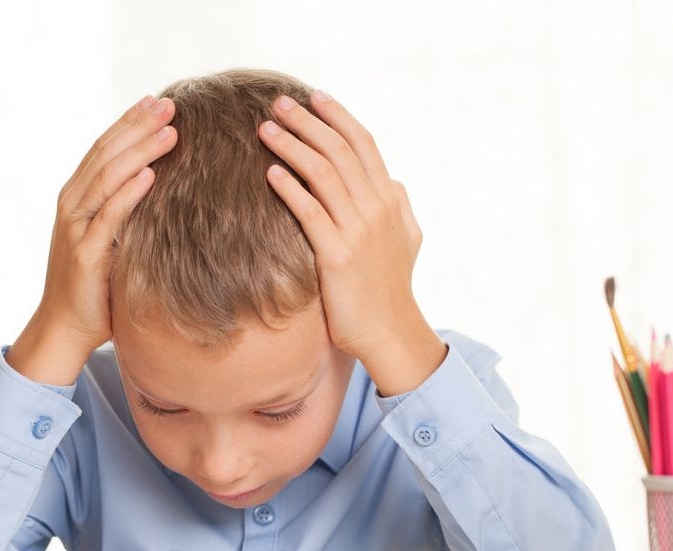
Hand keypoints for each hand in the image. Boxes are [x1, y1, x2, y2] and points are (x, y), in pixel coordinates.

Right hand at [7, 95, 177, 384]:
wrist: (66, 326)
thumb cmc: (95, 282)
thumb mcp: (109, 236)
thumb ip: (123, 209)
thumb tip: (157, 182)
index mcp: (77, 196)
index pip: (104, 148)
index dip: (130, 122)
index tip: (158, 100)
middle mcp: (72, 204)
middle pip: (106, 154)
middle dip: (138, 126)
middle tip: (170, 104)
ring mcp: (76, 227)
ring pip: (108, 178)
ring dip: (140, 151)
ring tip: (169, 131)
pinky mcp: (85, 254)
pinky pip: (109, 217)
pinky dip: (128, 193)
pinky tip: (150, 174)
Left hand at [258, 91, 445, 396]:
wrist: (390, 332)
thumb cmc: (391, 287)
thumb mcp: (407, 240)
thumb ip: (400, 207)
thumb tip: (393, 182)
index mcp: (391, 200)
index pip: (363, 145)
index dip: (338, 117)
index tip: (314, 97)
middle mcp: (377, 208)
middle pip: (339, 151)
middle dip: (308, 122)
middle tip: (279, 103)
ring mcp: (359, 231)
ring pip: (323, 174)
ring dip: (292, 146)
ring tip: (265, 128)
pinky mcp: (338, 256)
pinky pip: (311, 213)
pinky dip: (290, 189)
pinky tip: (271, 172)